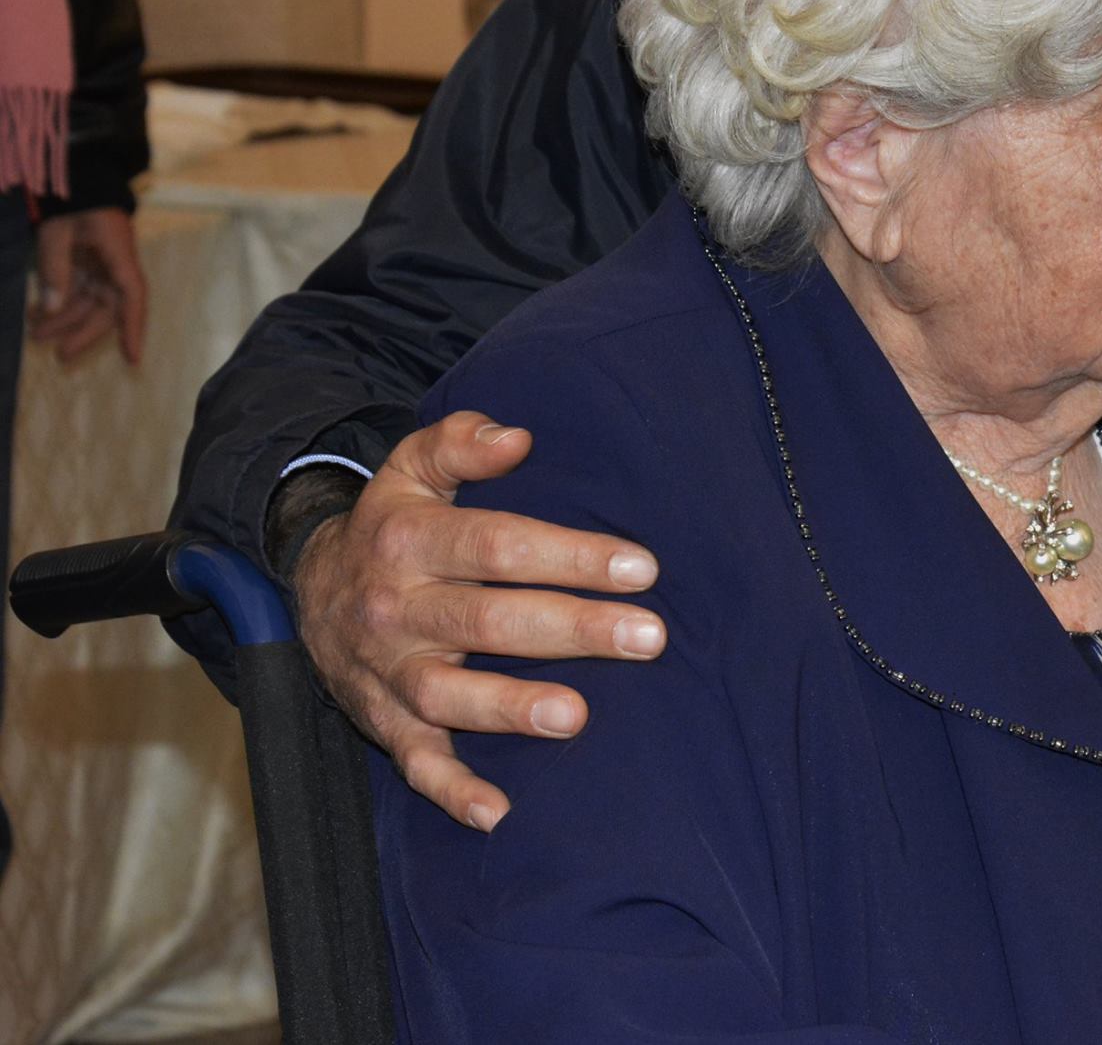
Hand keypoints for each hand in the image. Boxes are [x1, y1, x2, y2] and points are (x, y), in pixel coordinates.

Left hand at [29, 206, 146, 363]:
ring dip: (66, 320)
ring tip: (37, 336)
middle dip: (83, 333)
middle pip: (106, 309)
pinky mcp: (89, 265)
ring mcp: (103, 267)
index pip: (131, 300)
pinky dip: (60, 304)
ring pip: (89, 304)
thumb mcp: (57, 234)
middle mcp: (116, 268)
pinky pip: (77, 292)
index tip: (132, 359)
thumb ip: (54, 271)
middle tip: (59, 356)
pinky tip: (38, 315)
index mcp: (119, 259)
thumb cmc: (74, 201)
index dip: (132, 330)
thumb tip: (50, 309)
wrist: (81, 177)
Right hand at [294, 410, 666, 830]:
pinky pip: (415, 762)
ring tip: (577, 716)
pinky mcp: (383, 722)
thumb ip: (460, 444)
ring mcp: (389, 672)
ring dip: (511, 710)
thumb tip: (518, 436)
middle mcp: (397, 608)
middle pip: (489, 620)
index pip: (499, 546)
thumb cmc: (391, 525)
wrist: (304, 588)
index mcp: (410, 541)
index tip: (641, 567)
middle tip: (648, 637)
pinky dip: (452, 791)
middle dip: (573, 628)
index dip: (570, 555)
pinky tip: (498, 813)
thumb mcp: (411, 469)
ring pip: (450, 696)